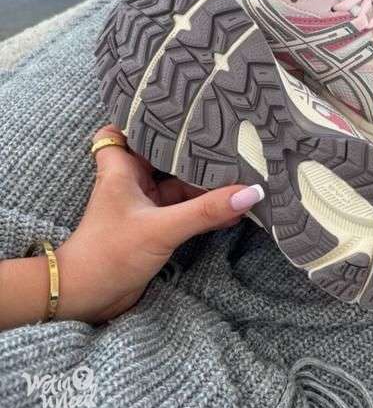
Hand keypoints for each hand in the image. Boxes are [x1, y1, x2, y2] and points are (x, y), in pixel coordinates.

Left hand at [52, 125, 261, 324]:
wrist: (85, 302)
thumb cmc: (108, 256)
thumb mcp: (161, 229)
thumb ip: (206, 211)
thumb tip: (251, 192)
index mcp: (123, 170)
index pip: (124, 129)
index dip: (144, 117)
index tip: (177, 105)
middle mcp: (134, 182)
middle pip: (167, 154)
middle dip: (195, 148)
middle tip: (230, 132)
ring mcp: (146, 204)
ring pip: (181, 182)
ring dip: (207, 181)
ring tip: (243, 168)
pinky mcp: (156, 226)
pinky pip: (187, 207)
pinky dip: (207, 206)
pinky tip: (234, 206)